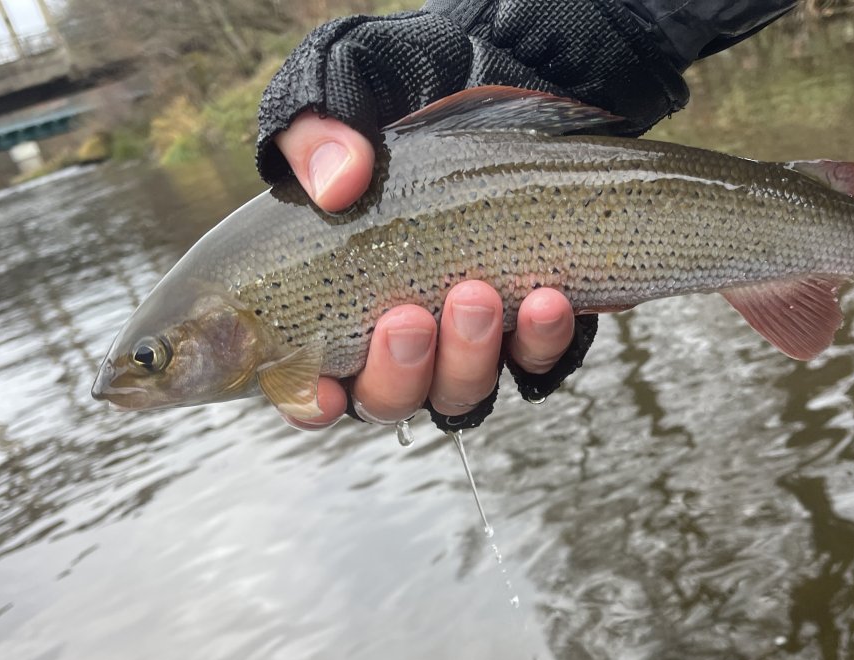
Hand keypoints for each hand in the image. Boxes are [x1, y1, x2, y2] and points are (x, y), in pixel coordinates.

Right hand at [273, 112, 577, 429]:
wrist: (504, 64)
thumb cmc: (403, 84)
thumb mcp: (340, 85)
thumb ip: (314, 133)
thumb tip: (337, 183)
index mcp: (329, 294)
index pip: (306, 381)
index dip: (310, 401)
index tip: (325, 393)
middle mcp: (394, 334)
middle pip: (388, 399)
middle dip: (399, 371)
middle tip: (408, 317)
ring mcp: (464, 336)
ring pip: (462, 392)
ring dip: (468, 357)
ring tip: (478, 294)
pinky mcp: (529, 324)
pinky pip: (537, 361)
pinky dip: (542, 340)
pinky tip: (547, 298)